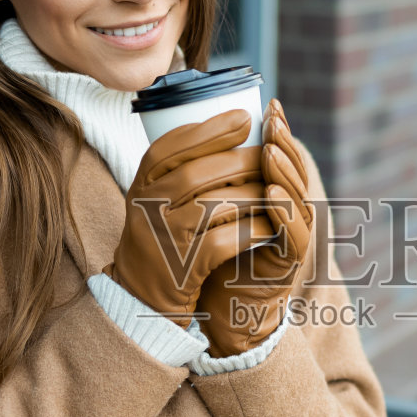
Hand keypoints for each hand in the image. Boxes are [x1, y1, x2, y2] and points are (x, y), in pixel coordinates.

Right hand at [104, 109, 268, 327]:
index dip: (208, 130)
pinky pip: (224, 242)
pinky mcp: (182, 269)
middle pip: (195, 174)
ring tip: (277, 190)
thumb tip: (233, 126)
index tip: (244, 117)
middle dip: (240, 161)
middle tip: (270, 154)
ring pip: (214, 206)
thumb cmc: (160, 240)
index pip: (167, 148)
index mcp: (140, 186)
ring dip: (252, 195)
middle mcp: (146, 209)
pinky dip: (252, 232)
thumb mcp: (155, 201)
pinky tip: (271, 227)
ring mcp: (163, 239)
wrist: (139, 299)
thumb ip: (179, 170)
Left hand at [195, 99, 314, 356]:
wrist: (211, 309)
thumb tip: (184, 130)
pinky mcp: (287, 265)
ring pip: (298, 199)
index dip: (279, 131)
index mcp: (271, 197)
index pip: (281, 157)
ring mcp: (291, 240)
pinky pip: (293, 236)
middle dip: (285, 143)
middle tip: (273, 120)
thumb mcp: (205, 209)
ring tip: (271, 150)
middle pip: (295, 173)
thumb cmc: (207, 256)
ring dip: (285, 172)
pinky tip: (271, 194)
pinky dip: (285, 214)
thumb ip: (209, 178)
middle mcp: (287, 214)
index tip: (268, 103)